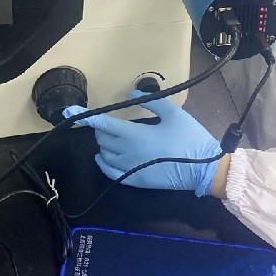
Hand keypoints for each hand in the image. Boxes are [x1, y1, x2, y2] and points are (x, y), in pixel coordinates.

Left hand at [63, 91, 221, 196]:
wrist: (204, 169)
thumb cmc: (189, 138)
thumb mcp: (173, 113)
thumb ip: (149, 101)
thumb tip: (131, 93)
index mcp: (135, 135)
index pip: (103, 125)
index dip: (86, 117)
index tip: (71, 112)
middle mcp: (127, 153)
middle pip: (102, 140)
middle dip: (101, 130)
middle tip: (110, 123)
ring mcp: (130, 169)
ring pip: (104, 156)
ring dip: (103, 145)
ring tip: (111, 138)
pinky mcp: (135, 181)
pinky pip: (110, 173)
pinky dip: (103, 163)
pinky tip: (103, 158)